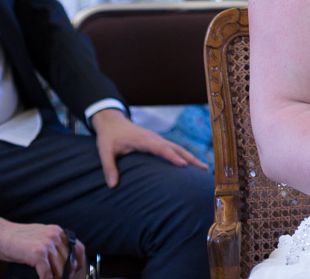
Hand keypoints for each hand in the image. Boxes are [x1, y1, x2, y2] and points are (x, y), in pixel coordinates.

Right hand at [0, 205, 84, 278]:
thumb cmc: (15, 239)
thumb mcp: (38, 238)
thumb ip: (51, 246)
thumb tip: (61, 262)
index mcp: (57, 232)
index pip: (78, 248)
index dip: (79, 263)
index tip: (75, 273)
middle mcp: (55, 236)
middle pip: (69, 262)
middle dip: (65, 275)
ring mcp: (47, 244)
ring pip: (60, 270)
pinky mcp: (37, 253)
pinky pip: (47, 274)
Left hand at [91, 108, 206, 187]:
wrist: (112, 122)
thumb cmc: (109, 137)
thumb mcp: (104, 151)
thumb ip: (109, 167)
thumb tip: (112, 186)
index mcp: (144, 140)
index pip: (161, 149)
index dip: (172, 157)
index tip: (184, 166)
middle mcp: (154, 139)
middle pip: (176, 148)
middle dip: (190, 158)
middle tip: (205, 170)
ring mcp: (157, 140)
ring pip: (177, 148)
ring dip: (190, 157)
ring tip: (204, 169)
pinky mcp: (157, 142)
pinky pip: (173, 149)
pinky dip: (184, 155)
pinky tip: (190, 165)